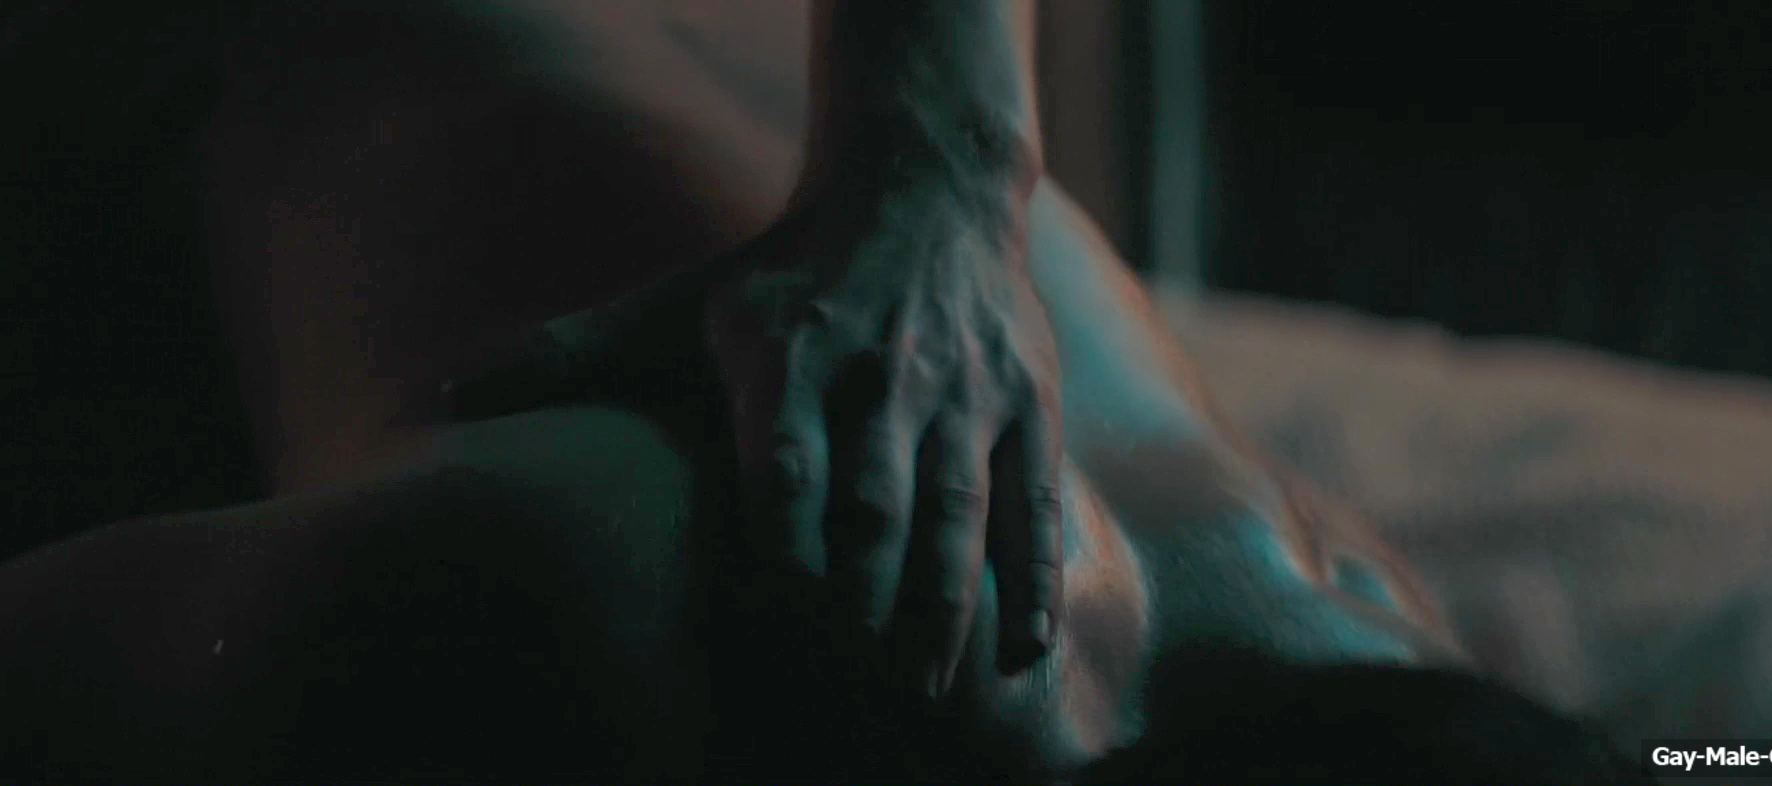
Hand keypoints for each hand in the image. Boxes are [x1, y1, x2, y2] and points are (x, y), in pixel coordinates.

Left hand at [441, 180, 1064, 698]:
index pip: (784, 463)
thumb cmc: (785, 271)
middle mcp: (880, 373)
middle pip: (876, 502)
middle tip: (859, 691)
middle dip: (867, 600)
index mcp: (788, 354)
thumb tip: (443, 395)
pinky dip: (1030, 582)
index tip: (777, 615)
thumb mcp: (682, 303)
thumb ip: (576, 357)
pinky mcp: (1025, 405)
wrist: (925, 192)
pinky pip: (1035, 505)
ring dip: (945, 606)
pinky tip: (1020, 654)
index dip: (782, 542)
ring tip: (928, 693)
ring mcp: (962, 392)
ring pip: (958, 511)